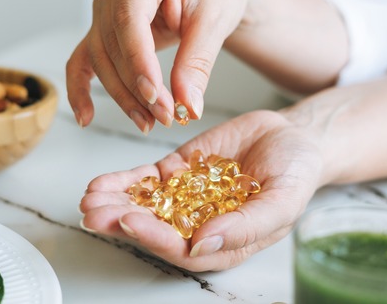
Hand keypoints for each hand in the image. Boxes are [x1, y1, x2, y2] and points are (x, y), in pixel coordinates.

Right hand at [66, 0, 255, 133]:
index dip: (138, 61)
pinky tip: (87, 116)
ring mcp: (104, 1)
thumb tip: (187, 105)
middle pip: (113, 42)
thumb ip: (196, 63)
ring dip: (123, 94)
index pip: (129, 18)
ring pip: (101, 57)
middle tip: (165, 116)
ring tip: (149, 121)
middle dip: (136, 85)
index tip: (155, 95)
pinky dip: (81, 87)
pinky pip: (84, 58)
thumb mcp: (215, 22)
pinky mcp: (102, 25)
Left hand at [79, 109, 322, 271]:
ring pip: (144, 205)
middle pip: (154, 229)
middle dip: (121, 221)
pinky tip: (101, 183)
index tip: (130, 222)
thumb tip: (203, 246)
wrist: (294, 137)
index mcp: (223, 242)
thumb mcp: (282, 201)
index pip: (182, 249)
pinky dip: (123, 181)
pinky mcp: (178, 171)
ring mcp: (186, 197)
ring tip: (90, 198)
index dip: (154, 238)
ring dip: (114, 203)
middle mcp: (199, 224)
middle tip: (94, 213)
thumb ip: (245, 226)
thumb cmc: (297, 174)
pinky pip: (146, 180)